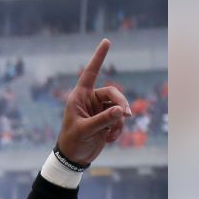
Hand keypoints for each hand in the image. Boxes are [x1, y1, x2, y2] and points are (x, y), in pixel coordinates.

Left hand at [56, 39, 131, 166]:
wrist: (74, 158)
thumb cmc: (73, 142)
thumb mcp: (86, 130)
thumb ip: (103, 120)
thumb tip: (122, 110)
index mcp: (79, 97)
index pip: (90, 73)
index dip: (99, 57)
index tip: (106, 41)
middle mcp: (90, 100)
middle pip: (114, 94)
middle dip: (121, 104)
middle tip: (126, 116)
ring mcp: (99, 110)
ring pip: (119, 108)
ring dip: (119, 121)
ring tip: (110, 134)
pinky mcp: (106, 120)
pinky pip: (119, 119)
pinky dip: (118, 129)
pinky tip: (110, 139)